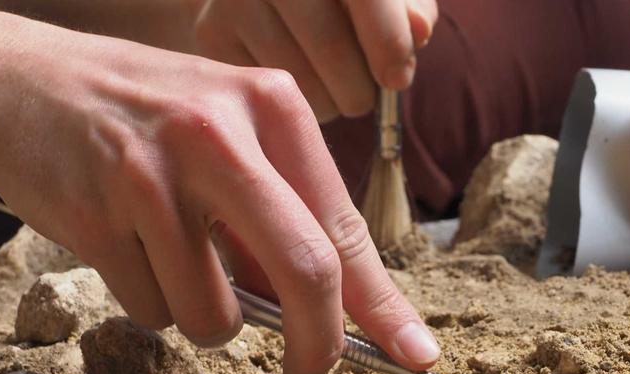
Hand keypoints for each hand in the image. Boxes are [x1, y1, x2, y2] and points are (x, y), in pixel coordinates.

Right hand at [0, 15, 440, 373]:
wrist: (14, 81)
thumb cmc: (139, 116)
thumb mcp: (224, 129)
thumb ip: (277, 208)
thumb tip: (327, 317)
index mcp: (270, 104)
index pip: (344, 226)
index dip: (383, 305)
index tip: (416, 356)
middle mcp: (219, 132)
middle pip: (305, 271)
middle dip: (317, 347)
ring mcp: (154, 176)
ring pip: (215, 315)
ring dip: (202, 317)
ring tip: (168, 256)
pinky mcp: (97, 216)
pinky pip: (152, 310)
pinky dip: (148, 300)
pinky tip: (122, 243)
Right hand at [190, 0, 437, 121]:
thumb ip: (409, 7)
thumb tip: (418, 32)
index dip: (388, 43)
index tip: (397, 78)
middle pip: (330, 47)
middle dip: (359, 88)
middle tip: (362, 95)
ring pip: (297, 81)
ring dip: (329, 104)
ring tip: (331, 90)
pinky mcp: (210, 35)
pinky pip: (266, 96)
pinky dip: (292, 108)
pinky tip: (298, 85)